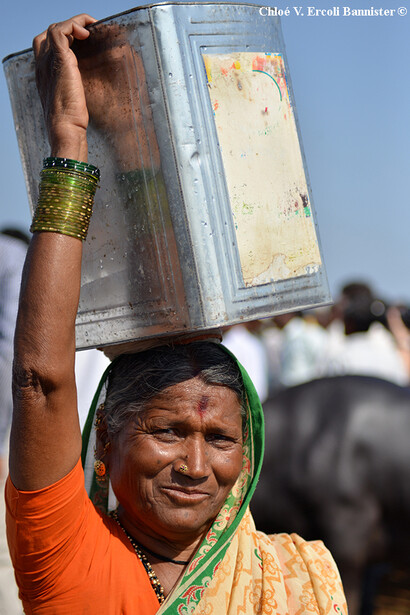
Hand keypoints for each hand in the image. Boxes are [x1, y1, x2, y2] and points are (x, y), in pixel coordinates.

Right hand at [33, 14, 96, 159]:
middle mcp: (42, 65)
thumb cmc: (72, 123)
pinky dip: (74, 25)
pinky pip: (61, 30)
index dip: (63, 40)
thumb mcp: (70, 103)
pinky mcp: (59, 60)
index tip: (81, 42)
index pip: (46, 47)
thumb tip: (88, 91)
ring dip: (75, 24)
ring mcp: (48, 61)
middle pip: (49, 34)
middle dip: (69, 29)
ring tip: (90, 29)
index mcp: (44, 75)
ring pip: (56, 28)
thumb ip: (73, 91)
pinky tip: (87, 33)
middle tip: (88, 33)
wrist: (66, 130)